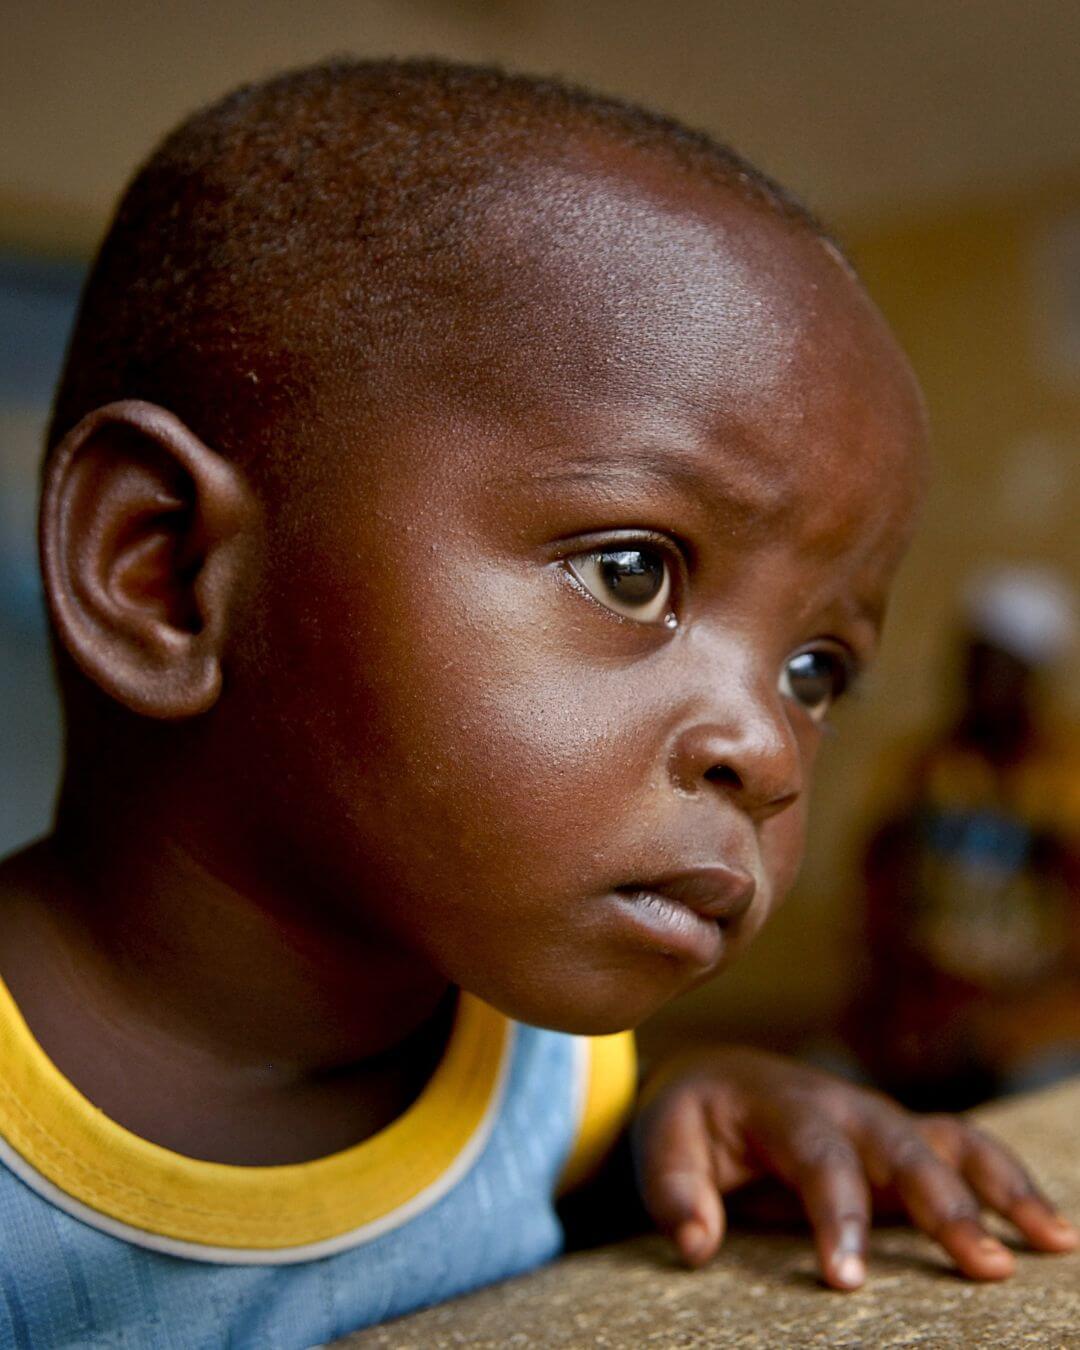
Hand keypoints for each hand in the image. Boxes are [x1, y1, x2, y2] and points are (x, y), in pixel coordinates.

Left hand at [633, 1047, 1077, 1289]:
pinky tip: (1047, 1230)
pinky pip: (963, 1149)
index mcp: (782, 1103)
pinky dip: (1007, 1182)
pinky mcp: (902, 1140)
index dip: (837, 1216)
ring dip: (1001, 1187)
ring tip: (1052, 1242)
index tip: (847, 1281)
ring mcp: (879, 1119)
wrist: (715, 1078)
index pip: (819, 1157)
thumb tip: (697, 1245)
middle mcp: (842, 1104)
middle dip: (944, 1204)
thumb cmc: (690, 1121)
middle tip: (984, 1268)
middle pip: (901, 1146)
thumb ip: (673, 1192)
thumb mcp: (661, 1143)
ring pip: (948, 1140)